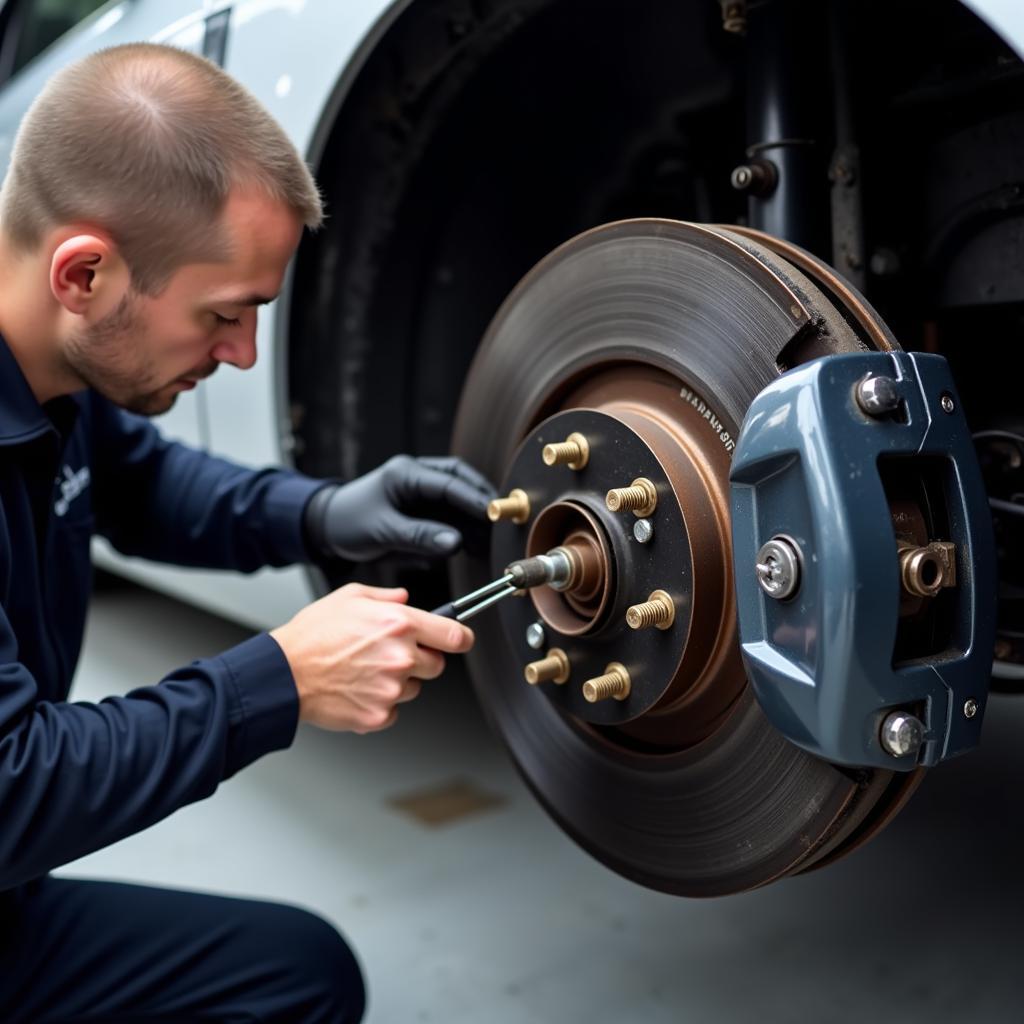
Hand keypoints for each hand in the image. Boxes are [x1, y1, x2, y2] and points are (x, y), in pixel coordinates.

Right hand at [270, 583, 473, 732]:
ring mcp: (391, 689)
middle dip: (420, 659)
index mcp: (399, 624)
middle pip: (437, 665)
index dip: (461, 638)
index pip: (454, 635)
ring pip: (414, 688)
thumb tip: (404, 598)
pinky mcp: (379, 714)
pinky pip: (395, 710)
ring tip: (365, 671)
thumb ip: (385, 596)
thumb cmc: (313, 635)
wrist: (285, 673)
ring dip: (398, 682)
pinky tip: (358, 689)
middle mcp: (401, 656)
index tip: (460, 640)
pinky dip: (381, 703)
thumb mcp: (349, 597)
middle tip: (388, 654)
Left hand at [304, 455, 495, 561]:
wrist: (327, 528)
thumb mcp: (382, 531)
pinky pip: (448, 513)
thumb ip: (419, 536)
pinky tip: (474, 543)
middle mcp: (417, 476)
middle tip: (500, 520)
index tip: (492, 515)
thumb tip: (455, 542)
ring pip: (458, 497)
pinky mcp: (421, 508)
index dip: (473, 499)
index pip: (448, 483)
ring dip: (475, 515)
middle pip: (460, 481)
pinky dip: (463, 526)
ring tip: (491, 536)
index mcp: (405, 473)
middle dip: (481, 499)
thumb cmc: (348, 522)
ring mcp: (420, 491)